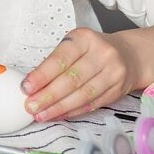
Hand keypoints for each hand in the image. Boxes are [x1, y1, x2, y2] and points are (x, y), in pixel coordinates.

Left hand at [21, 27, 140, 121]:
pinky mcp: (118, 90)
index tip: (26, 88)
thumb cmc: (92, 50)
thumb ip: (55, 62)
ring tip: (41, 115)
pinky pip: (92, 104)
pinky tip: (59, 115)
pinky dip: (73, 111)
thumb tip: (31, 86)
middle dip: (48, 96)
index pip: (60, 59)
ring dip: (59, 107)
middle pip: (72, 79)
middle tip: (31, 107)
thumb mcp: (74, 45)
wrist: (128, 55)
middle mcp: (102, 54)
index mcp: (85, 39)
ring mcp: (113, 73)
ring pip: (83, 95)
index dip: (42, 75)